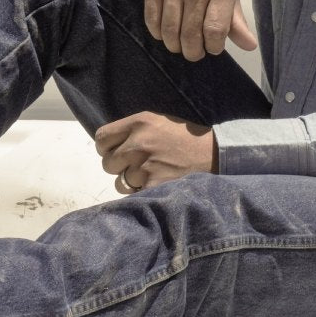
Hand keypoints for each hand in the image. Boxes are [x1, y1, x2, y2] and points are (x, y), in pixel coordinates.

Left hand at [95, 111, 216, 192]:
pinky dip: (142, 193)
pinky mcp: (153, 186)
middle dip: (119, 166)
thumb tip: (108, 145)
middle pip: (107, 162)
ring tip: (150, 175)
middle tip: (136, 165)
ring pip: (120, 182)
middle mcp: (138, 143)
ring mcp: (145, 166)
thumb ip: (132, 130)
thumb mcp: (157, 121)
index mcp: (139, 122)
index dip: (107, 148)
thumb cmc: (184, 137)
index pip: (102, 138)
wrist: (213, 153)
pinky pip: (134, 194)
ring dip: (131, 182)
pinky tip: (157, 184)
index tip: (115, 152)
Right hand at [143, 0, 257, 60]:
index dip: (214, 46)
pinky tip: (165, 33)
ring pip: (170, 30)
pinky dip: (158, 33)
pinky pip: (152, 19)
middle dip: (193, 52)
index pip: (217, 29)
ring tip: (180, 45)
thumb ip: (236, 16)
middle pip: (192, 34)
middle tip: (195, 52)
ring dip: (175, 45)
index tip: (213, 48)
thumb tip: (249, 46)